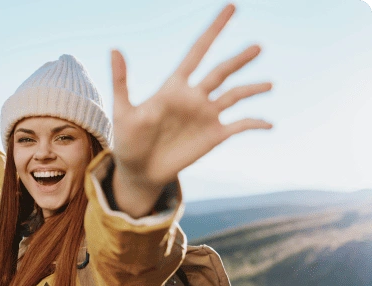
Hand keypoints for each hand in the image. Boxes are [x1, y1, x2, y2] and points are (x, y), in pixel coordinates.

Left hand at [110, 4, 271, 216]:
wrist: (138, 171)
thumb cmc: (127, 140)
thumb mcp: (123, 111)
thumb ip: (122, 81)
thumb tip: (114, 49)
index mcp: (174, 87)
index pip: (197, 51)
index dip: (214, 30)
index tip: (231, 7)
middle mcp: (194, 97)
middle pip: (221, 71)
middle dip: (239, 59)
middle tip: (258, 46)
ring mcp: (206, 116)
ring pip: (235, 95)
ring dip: (252, 88)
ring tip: (269, 84)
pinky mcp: (214, 136)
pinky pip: (240, 125)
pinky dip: (255, 123)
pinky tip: (269, 124)